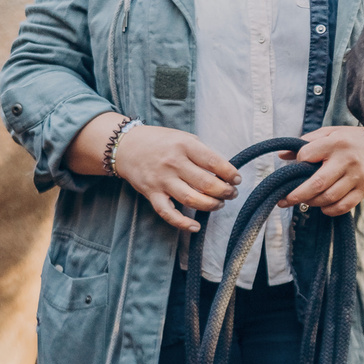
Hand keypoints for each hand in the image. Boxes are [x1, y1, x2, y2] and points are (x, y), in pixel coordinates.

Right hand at [96, 119, 238, 233]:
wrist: (126, 146)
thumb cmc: (160, 141)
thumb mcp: (183, 137)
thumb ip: (201, 152)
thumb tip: (224, 171)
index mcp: (184, 145)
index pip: (214, 162)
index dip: (230, 173)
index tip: (237, 179)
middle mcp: (173, 163)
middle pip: (206, 183)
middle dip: (225, 192)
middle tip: (232, 193)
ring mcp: (162, 180)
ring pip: (192, 199)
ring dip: (211, 205)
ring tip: (219, 204)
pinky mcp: (152, 193)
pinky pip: (168, 213)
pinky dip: (182, 223)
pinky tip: (195, 226)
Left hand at [279, 125, 363, 216]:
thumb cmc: (351, 140)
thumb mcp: (330, 133)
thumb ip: (306, 142)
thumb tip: (282, 155)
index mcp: (335, 143)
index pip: (307, 156)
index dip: (297, 163)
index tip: (295, 167)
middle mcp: (347, 160)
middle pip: (317, 183)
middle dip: (297, 195)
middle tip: (284, 201)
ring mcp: (357, 177)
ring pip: (329, 197)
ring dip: (313, 202)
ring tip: (306, 201)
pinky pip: (344, 206)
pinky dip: (330, 210)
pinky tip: (323, 207)